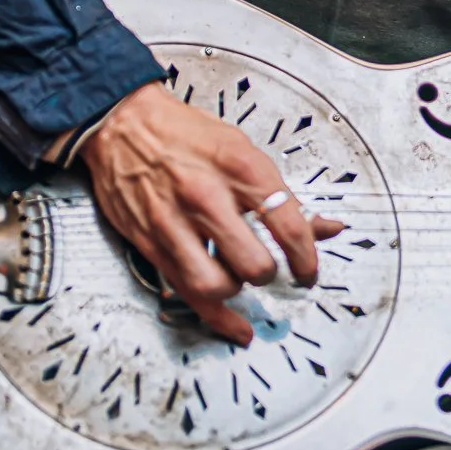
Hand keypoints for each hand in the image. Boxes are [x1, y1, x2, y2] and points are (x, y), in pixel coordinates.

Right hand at [81, 82, 344, 344]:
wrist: (123, 123)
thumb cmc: (185, 133)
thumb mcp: (241, 149)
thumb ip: (280, 194)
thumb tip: (327, 228)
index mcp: (240, 167)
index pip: (288, 226)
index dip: (308, 259)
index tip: (309, 270)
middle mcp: (208, 196)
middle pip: (255, 264)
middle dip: (271, 275)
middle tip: (273, 270)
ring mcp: (176, 223)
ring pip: (219, 286)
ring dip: (239, 290)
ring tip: (242, 277)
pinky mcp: (152, 244)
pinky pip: (187, 293)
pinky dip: (216, 319)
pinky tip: (235, 326)